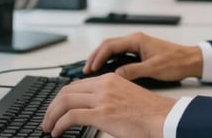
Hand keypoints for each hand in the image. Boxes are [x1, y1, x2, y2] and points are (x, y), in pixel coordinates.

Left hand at [41, 73, 175, 137]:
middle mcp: (103, 85)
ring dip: (52, 116)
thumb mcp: (125, 98)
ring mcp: (102, 98)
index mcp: (109, 79)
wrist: (164, 118)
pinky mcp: (102, 113)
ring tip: (48, 127)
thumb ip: (108, 100)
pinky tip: (57, 132)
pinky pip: (71, 117)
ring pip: (64, 102)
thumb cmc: (150, 113)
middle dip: (52, 106)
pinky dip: (59, 125)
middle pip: (66, 91)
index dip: (62, 97)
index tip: (56, 109)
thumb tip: (94, 112)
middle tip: (47, 119)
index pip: (77, 85)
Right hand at [84, 32, 202, 81]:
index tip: (91, 68)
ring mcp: (137, 45)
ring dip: (102, 58)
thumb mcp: (154, 68)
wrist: (191, 60)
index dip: (98, 57)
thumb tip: (117, 75)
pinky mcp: (140, 52)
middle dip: (95, 56)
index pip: (110, 45)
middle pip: (108, 45)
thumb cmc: (176, 61)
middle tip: (86, 69)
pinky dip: (110, 61)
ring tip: (92, 70)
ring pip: (113, 49)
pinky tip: (107, 70)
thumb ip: (134, 71)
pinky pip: (120, 54)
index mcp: (137, 40)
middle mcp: (135, 40)